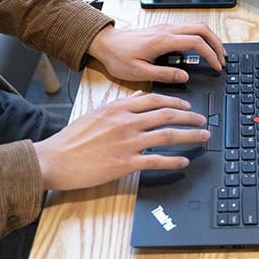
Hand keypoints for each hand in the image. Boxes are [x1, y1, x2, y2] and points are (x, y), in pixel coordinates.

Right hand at [33, 92, 207, 189]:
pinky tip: (184, 161)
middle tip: (204, 121)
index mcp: (118, 108)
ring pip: (167, 135)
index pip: (154, 100)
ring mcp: (127, 142)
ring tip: (203, 137)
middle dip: (190, 118)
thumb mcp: (96, 113)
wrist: (54, 159)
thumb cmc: (72, 138)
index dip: (176, 103)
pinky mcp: (125, 163)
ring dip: (189, 136)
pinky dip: (174, 160)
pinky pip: (156, 160)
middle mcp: (126, 122)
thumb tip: (139, 95)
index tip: (188, 107)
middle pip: (166, 115)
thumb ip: (121, 103)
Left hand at [88, 23, 225, 82]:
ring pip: (196, 26)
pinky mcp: (164, 30)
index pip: (196, 42)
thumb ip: (164, 74)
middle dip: (217, 43)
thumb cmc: (118, 57)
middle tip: (223, 59)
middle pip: (202, 29)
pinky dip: (200, 38)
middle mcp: (167, 30)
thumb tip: (184, 77)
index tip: (217, 66)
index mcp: (162, 40)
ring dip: (210, 39)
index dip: (210, 54)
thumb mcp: (139, 72)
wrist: (105, 43)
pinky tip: (201, 50)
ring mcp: (166, 28)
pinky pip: (188, 29)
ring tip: (216, 55)